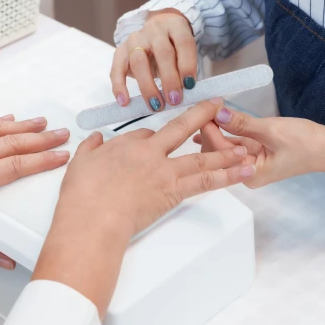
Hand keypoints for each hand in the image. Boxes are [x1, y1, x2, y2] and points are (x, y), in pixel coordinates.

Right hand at [32, 100, 255, 317]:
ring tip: (243, 148)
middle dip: (201, 115)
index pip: (148, 133)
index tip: (157, 141)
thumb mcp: (81, 161)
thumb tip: (96, 138)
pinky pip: (207, 181)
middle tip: (217, 105)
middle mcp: (151, 153)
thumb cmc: (82, 194)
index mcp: (128, 144)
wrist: (92, 218)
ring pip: (201, 157)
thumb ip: (91, 146)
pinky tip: (243, 172)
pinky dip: (228, 175)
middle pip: (181, 128)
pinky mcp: (174, 192)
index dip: (156, 137)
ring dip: (224, 152)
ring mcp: (165, 172)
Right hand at [111, 9, 196, 111]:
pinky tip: (124, 102)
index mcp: (175, 26)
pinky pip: (117, 69)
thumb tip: (187, 93)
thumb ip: (185, 67)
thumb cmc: (174, 46)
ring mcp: (135, 39)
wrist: (156, 30)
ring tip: (155, 105)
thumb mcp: (184, 50)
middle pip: (162, 52)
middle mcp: (155, 30)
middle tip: (174, 100)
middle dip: (169, 79)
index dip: (187, 64)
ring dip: (147, 86)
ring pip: (139, 61)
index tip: (190, 86)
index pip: (183, 43)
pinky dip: (119, 87)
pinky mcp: (120, 51)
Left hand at [194, 106, 324, 188]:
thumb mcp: (271, 130)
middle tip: (202, 107)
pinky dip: (227, 130)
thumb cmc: (307, 144)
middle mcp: (247, 172)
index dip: (211, 130)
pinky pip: (236, 141)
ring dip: (217, 129)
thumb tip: (219, 114)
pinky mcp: (256, 152)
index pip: (221, 152)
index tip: (203, 110)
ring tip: (204, 111)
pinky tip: (213, 121)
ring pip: (226, 145)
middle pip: (219, 151)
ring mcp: (251, 162)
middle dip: (211, 130)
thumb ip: (242, 123)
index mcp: (250, 174)